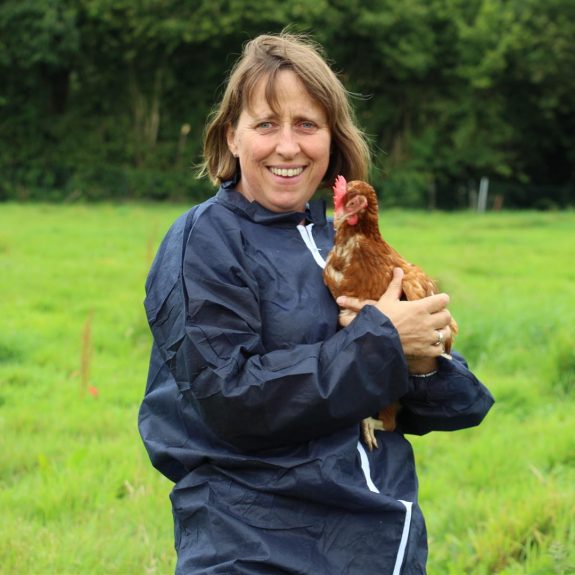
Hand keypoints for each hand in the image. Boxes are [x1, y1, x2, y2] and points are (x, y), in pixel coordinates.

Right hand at [336, 268, 452, 357]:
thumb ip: (396, 285)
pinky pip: (439, 349)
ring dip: (441, 331)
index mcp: (420, 308)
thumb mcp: (387, 299)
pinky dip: (437, 346)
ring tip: (434, 330)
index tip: (436, 301)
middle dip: (442, 315)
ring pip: (446, 333)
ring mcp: (427, 337)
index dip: (441, 299)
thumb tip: (398, 270)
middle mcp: (427, 322)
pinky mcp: (424, 350)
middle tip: (434, 316)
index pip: (443, 300)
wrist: (374, 340)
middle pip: (446, 316)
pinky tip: (430, 344)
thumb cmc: (380, 318)